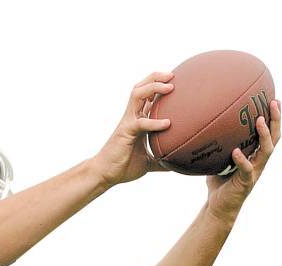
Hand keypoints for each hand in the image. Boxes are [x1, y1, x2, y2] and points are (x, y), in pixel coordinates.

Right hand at [95, 71, 173, 186]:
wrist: (105, 174)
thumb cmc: (123, 167)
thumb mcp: (148, 163)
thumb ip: (161, 161)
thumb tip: (177, 166)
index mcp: (137, 120)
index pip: (147, 96)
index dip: (159, 85)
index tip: (176, 81)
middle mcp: (132, 117)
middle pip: (141, 87)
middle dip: (156, 77)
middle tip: (173, 76)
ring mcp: (128, 121)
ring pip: (138, 94)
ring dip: (154, 87)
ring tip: (170, 87)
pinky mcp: (126, 131)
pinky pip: (141, 122)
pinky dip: (154, 122)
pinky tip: (167, 124)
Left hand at [206, 99, 281, 224]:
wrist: (218, 207)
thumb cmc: (218, 182)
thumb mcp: (218, 160)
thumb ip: (216, 146)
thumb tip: (202, 127)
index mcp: (255, 155)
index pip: (269, 133)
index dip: (274, 118)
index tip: (274, 99)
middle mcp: (259, 162)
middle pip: (274, 138)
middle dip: (276, 120)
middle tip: (275, 102)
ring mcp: (254, 172)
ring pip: (266, 151)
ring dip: (264, 135)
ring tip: (259, 120)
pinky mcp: (246, 183)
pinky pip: (246, 169)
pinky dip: (242, 160)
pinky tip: (236, 152)